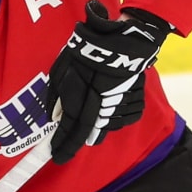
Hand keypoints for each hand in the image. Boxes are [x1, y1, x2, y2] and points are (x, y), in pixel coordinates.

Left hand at [45, 0, 168, 163]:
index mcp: (83, 96)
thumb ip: (57, 95)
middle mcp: (102, 103)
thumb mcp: (62, 68)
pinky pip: (128, 116)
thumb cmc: (87, 49)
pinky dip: (119, 117)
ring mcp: (121, 101)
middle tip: (67, 149)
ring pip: (109, 126)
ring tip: (93, 121)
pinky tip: (113, 109)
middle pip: (90, 133)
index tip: (56, 156)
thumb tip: (54, 117)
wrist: (121, 35)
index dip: (63, 144)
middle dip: (77, 142)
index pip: (70, 129)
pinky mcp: (137, 96)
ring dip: (99, 128)